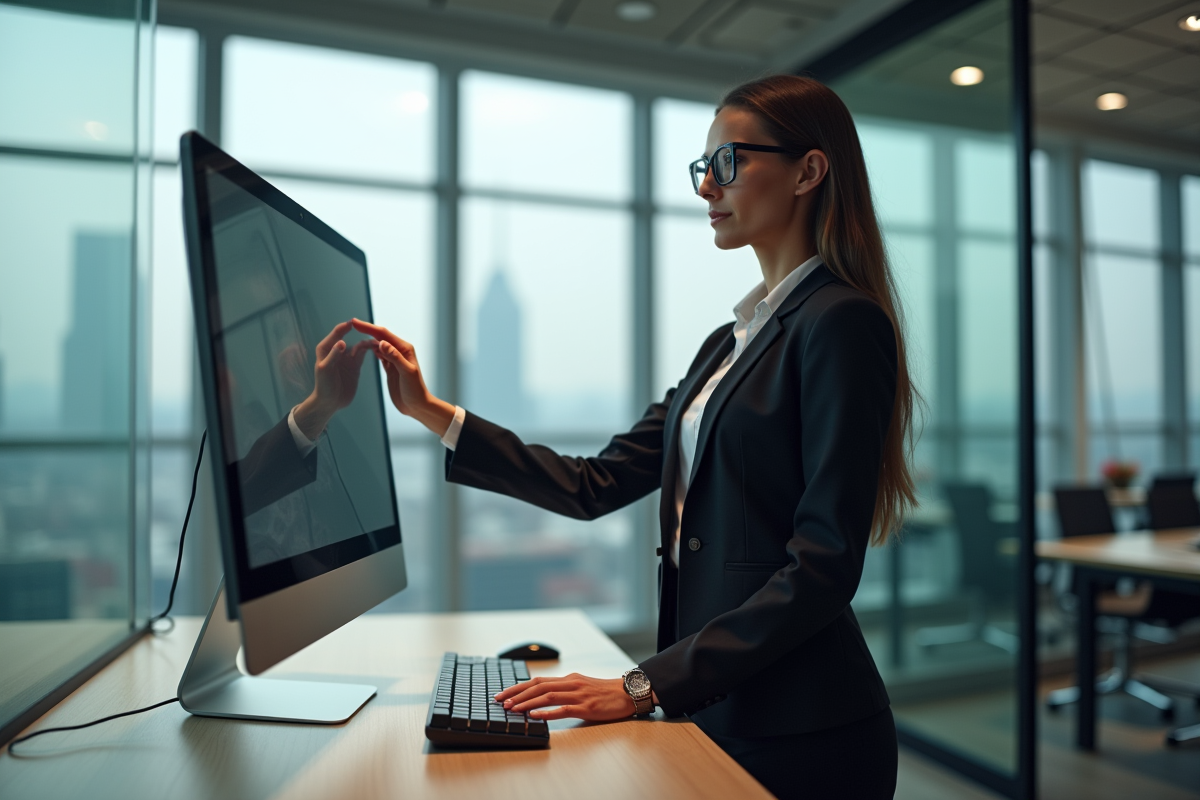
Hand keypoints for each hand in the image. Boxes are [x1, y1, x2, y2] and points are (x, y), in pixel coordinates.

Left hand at [293, 321, 372, 438]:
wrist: (330, 402)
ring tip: (379, 342)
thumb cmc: (324, 386)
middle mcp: (337, 350)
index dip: (346, 327)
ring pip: (360, 345)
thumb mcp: (326, 370)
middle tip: (373, 330)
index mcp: (326, 348)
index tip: (355, 322)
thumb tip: (342, 342)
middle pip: (351, 336)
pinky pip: (364, 354)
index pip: (337, 333)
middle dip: (362, 333)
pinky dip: (371, 350)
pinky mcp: (355, 365)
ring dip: (369, 342)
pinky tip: (379, 349)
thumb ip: (333, 355)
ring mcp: (347, 357)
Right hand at [350, 318, 454, 435]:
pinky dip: (371, 349)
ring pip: (379, 344)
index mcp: (404, 349)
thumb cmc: (415, 390)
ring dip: (368, 338)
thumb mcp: (406, 373)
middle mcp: (400, 351)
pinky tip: (365, 347)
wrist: (417, 405)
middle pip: (380, 337)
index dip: (368, 327)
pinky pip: (379, 355)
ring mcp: (394, 359)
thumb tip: (382, 342)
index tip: (355, 322)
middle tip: (352, 323)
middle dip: (366, 329)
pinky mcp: (390, 368)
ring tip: (355, 332)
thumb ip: (395, 357)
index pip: (383, 334)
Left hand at [492, 674, 634, 721]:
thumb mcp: (582, 687)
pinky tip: (535, 715)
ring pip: (547, 696)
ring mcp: (579, 695)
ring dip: (527, 703)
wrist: (628, 693)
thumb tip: (543, 697)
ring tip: (513, 709)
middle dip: (517, 693)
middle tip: (501, 701)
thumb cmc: (605, 693)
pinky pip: (564, 709)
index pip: (537, 681)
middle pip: (538, 686)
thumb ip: (565, 690)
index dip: (518, 687)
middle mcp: (571, 683)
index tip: (503, 694)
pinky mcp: (587, 707)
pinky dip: (547, 712)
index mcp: (569, 679)